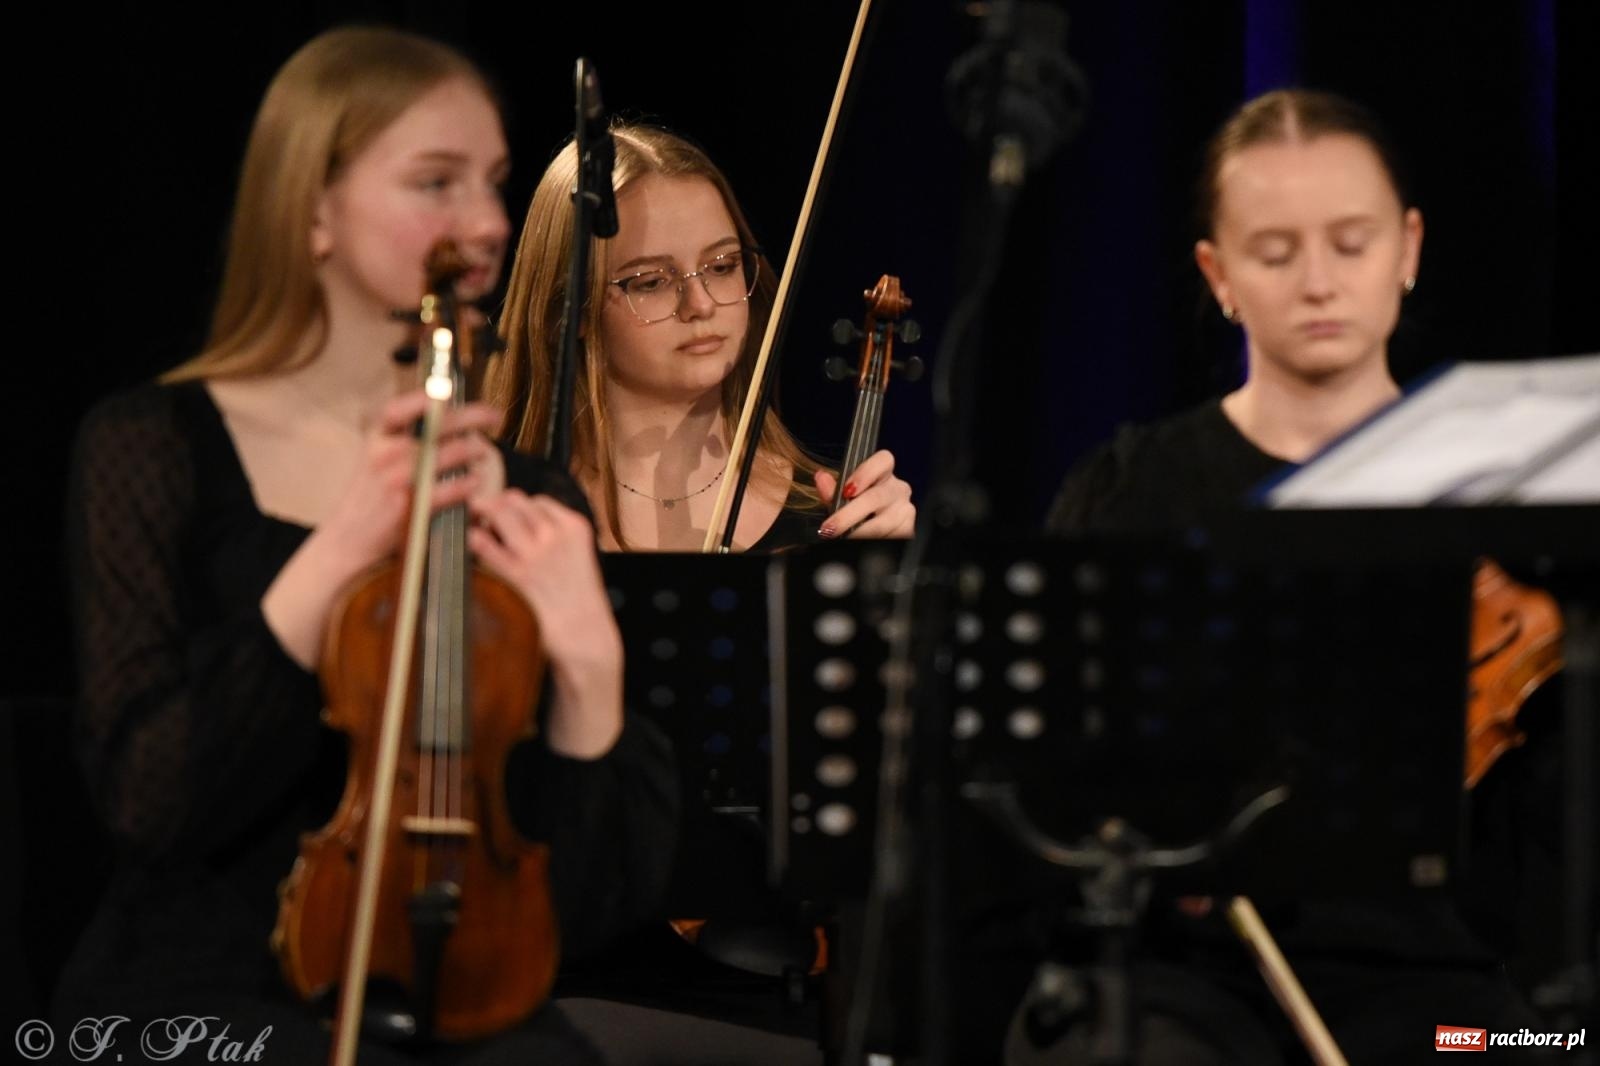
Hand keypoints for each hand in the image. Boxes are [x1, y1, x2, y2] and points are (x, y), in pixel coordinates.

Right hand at [263, 389, 502, 668]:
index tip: (451, 390)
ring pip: (446, 455)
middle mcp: (384, 454)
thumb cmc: (368, 501)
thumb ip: (404, 444)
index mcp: (376, 439)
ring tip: (483, 453)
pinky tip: (476, 484)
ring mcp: (396, 479)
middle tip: (495, 417)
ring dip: (472, 452)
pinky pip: (448, 490)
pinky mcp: (410, 506)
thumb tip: (446, 425)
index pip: (398, 408)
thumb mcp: (376, 463)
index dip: (424, 396)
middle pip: (435, 427)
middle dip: (471, 418)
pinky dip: (466, 486)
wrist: (347, 541)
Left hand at [469, 491, 623, 758]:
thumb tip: (513, 521)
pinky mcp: (517, 575)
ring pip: (498, 513)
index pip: (537, 501)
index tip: (507, 521)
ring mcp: (536, 554)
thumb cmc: (577, 601)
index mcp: (575, 527)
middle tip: (483, 522)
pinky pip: (483, 543)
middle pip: (514, 500)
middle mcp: (556, 534)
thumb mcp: (578, 558)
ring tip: (478, 535)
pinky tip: (468, 548)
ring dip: (483, 519)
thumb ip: (553, 538)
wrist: (585, 637)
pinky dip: (472, 540)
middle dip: (495, 508)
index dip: (518, 508)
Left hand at [814, 449, 915, 539]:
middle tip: (831, 528)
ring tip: (841, 540)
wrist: (875, 538)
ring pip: (882, 522)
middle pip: (876, 497)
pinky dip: (873, 542)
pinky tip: (862, 545)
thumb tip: (821, 477)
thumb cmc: (857, 513)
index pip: (883, 461)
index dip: (865, 473)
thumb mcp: (841, 501)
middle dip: (849, 515)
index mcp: (882, 475)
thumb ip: (831, 491)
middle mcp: (897, 489)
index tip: (847, 490)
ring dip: (858, 533)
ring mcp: (905, 509)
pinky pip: (891, 537)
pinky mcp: (908, 529)